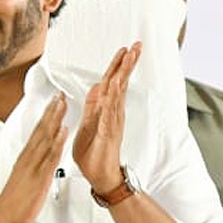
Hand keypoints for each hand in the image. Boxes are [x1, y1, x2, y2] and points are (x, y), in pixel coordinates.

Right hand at [0, 93, 67, 222]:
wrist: (5, 214)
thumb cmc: (15, 199)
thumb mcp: (23, 175)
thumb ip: (32, 163)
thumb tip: (39, 154)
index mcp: (26, 157)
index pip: (38, 131)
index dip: (47, 115)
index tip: (54, 102)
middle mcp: (29, 157)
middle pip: (42, 129)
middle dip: (51, 111)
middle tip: (59, 95)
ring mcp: (34, 165)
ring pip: (46, 138)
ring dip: (54, 120)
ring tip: (62, 104)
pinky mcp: (40, 175)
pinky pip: (50, 156)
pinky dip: (57, 142)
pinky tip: (63, 131)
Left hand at [73, 42, 140, 192]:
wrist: (100, 177)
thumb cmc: (94, 154)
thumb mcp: (87, 125)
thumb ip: (92, 107)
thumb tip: (95, 88)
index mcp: (104, 111)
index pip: (110, 84)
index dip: (116, 67)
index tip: (123, 50)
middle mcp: (112, 114)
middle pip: (119, 83)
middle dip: (126, 63)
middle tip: (136, 45)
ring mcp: (113, 122)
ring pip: (118, 93)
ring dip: (123, 73)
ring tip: (130, 55)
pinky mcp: (109, 131)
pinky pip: (111, 110)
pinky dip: (114, 96)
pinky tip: (118, 83)